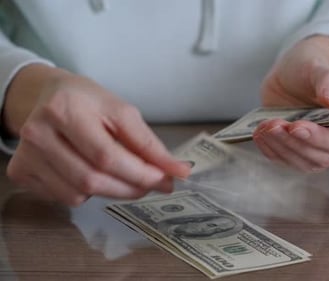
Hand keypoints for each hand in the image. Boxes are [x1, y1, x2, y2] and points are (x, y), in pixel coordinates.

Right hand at [4, 65, 189, 205]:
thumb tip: (177, 171)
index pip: (106, 155)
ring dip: (110, 191)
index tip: (165, 179)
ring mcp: (26, 154)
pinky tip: (92, 173)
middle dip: (130, 188)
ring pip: (77, 193)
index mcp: (66, 109)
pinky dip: (87, 193)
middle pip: (91, 179)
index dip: (139, 173)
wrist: (48, 96)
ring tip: (121, 174)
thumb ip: (149, 143)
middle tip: (153, 184)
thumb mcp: (122, 112)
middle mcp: (38, 132)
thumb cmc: (88, 102)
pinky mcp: (21, 171)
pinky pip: (63, 197)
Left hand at [256, 36, 328, 171]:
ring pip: (305, 162)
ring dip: (281, 146)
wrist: (293, 75)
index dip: (322, 138)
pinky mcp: (302, 155)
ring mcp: (324, 152)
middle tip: (273, 124)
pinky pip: (288, 161)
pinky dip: (272, 150)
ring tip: (264, 126)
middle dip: (296, 142)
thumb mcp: (319, 67)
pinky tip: (260, 134)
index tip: (297, 127)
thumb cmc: (312, 69)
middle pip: (324, 156)